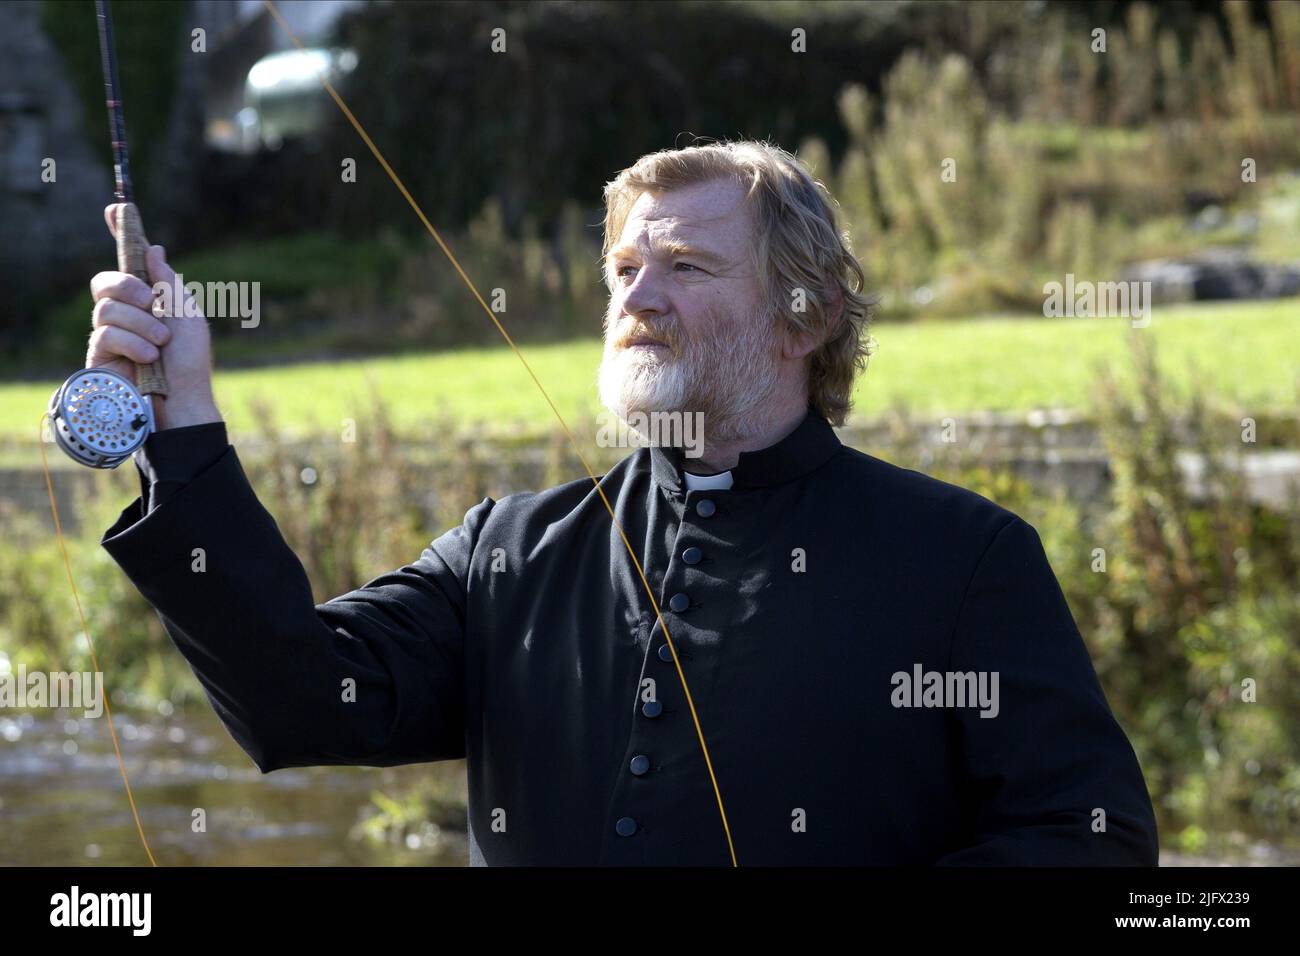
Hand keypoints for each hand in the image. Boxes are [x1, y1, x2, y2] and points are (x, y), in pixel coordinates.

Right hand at [87, 204, 222, 429]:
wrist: (183, 401)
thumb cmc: (189, 362)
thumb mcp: (187, 316)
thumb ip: (167, 283)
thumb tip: (153, 247)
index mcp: (148, 298)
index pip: (127, 262)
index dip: (121, 234)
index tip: (118, 208)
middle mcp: (124, 312)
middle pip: (105, 281)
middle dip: (128, 287)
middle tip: (152, 304)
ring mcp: (109, 333)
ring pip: (108, 307)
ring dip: (142, 324)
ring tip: (161, 345)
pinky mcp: (98, 355)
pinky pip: (106, 333)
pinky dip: (133, 343)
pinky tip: (148, 359)